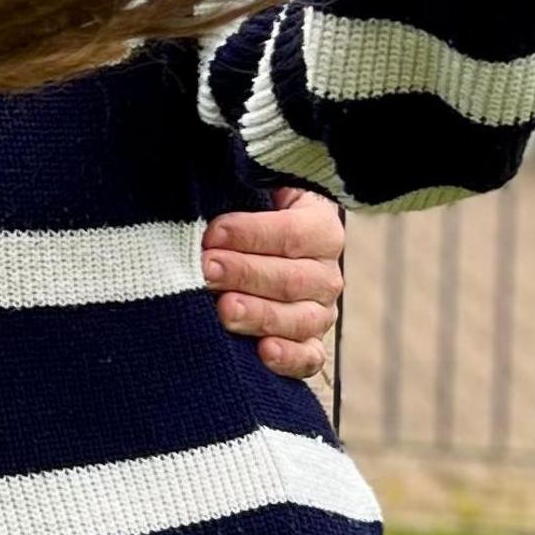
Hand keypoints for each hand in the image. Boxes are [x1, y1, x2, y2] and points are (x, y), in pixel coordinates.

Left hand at [205, 186, 343, 381]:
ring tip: (224, 309)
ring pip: (299, 319)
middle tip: (208, 269)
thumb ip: (240, 182)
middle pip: (293, 278)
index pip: (293, 233)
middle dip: (246, 273)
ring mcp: (320, 312)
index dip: (252, 234)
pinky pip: (309, 359)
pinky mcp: (308, 345)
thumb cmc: (245, 215)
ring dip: (260, 315)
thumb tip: (211, 175)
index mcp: (321, 227)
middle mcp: (327, 273)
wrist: (251, 254)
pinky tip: (263, 352)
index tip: (212, 233)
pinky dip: (289, 359)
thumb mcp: (252, 190)